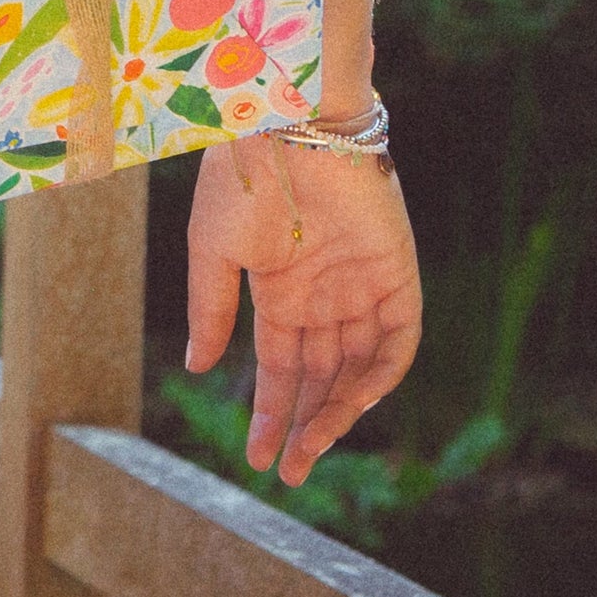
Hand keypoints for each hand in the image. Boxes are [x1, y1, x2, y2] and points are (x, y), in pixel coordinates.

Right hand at [184, 135, 420, 485]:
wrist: (287, 123)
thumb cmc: (240, 178)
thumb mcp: (211, 251)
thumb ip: (210, 311)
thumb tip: (199, 369)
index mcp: (279, 288)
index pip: (280, 366)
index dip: (270, 413)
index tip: (256, 458)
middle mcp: (322, 293)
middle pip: (320, 376)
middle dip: (304, 425)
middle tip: (288, 473)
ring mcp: (360, 285)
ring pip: (356, 367)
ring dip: (337, 411)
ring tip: (311, 451)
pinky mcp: (396, 273)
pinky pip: (397, 339)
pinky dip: (381, 375)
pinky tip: (354, 406)